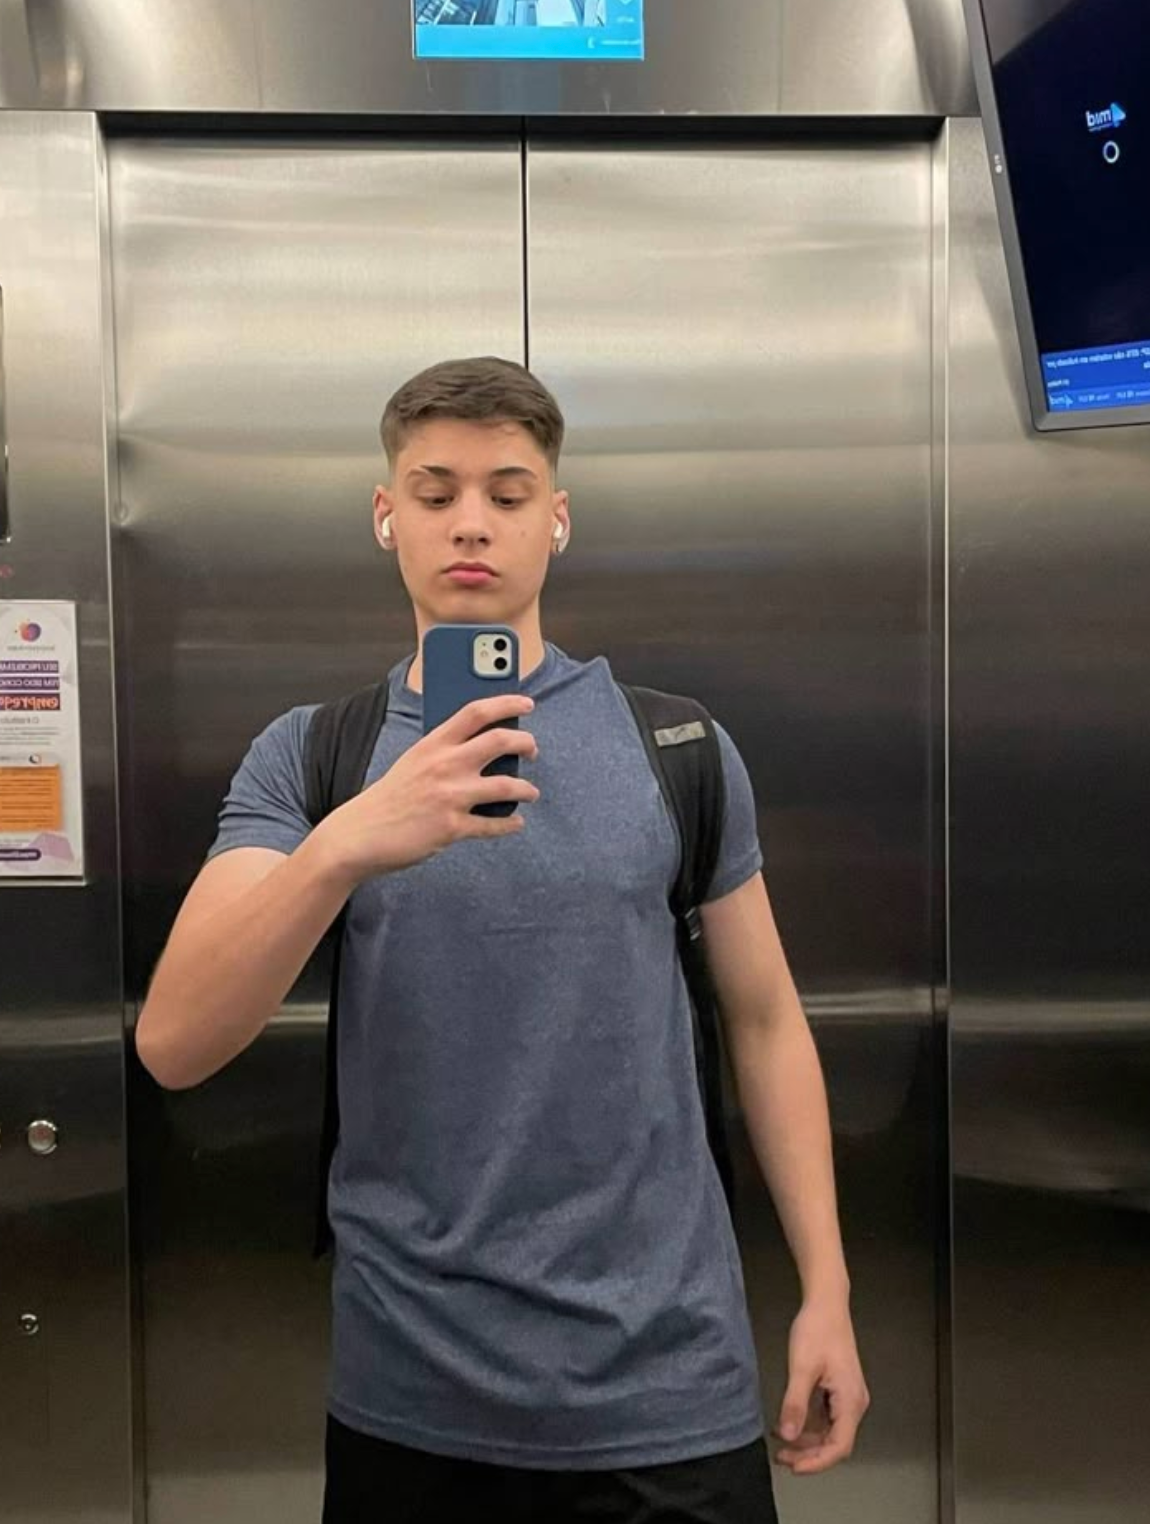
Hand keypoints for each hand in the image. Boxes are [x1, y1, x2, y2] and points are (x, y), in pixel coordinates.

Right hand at [318, 693, 539, 883]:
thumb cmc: (389, 797)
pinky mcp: (453, 827)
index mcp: (433, 744)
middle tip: (533, 750)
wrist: (360, 834)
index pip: (477, 712)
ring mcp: (451, 797)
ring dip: (527, 788)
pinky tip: (515, 822)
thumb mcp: (413, 761)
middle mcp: (445, 765)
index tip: (526, 704)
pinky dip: (510, 824)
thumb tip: (483, 749)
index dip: (507, 703)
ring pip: (508, 785)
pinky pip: (494, 824)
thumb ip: (444, 752)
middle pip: (501, 741)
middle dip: (526, 743)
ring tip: (531, 792)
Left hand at [772, 1297, 869, 1474]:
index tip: (794, 1467)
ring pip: (829, 1431)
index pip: (838, 1447)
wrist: (826, 1303)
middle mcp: (854, 1403)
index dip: (816, 1462)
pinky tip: (788, 1423)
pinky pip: (826, 1417)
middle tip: (782, 1457)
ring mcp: (847, 1396)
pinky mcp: (838, 1389)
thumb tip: (789, 1436)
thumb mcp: (802, 1367)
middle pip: (834, 1442)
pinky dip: (808, 1424)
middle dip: (808, 1454)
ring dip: (807, 1441)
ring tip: (781, 1443)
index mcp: (851, 1401)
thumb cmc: (817, 1329)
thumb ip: (795, 1404)